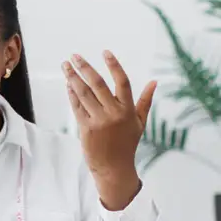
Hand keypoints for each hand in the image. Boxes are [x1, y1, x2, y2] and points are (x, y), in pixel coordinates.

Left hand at [63, 51, 150, 209]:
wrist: (114, 168)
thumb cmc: (127, 143)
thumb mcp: (140, 122)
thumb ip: (145, 100)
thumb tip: (155, 81)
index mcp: (128, 110)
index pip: (122, 82)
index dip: (114, 65)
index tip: (105, 52)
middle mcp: (113, 113)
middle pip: (98, 84)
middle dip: (84, 67)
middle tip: (74, 55)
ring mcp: (99, 121)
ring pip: (83, 94)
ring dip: (72, 78)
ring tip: (65, 66)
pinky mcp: (86, 128)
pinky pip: (77, 107)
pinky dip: (71, 94)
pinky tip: (68, 84)